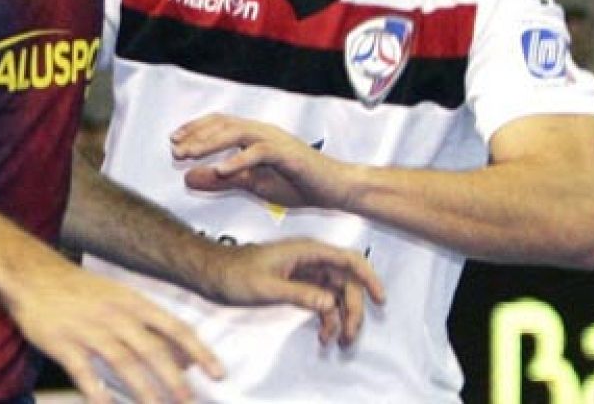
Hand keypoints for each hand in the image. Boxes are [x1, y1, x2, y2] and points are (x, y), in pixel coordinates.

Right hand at [5, 258, 222, 403]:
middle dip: (173, 379)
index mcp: (133, 302)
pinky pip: (84, 372)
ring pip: (123, 362)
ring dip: (143, 390)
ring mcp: (88, 329)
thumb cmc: (82, 290)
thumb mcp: (121, 298)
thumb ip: (152, 327)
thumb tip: (187, 357)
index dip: (199, 351)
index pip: (175, 327)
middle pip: (152, 350)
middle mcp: (115, 315)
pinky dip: (97, 391)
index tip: (218, 374)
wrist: (32, 273)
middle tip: (189, 402)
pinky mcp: (62, 342)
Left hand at [171, 114, 352, 210]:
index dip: (195, 129)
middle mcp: (262, 132)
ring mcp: (275, 141)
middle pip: (223, 124)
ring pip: (236, 132)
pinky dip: (238, 160)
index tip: (174, 140)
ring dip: (210, 143)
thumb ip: (223, 180)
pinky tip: (221, 170)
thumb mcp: (254, 184)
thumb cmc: (297, 183)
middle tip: (175, 149)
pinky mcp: (288, 154)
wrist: (335, 189)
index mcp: (254, 136)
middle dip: (196, 136)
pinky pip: (259, 153)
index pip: (219, 124)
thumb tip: (188, 177)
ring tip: (189, 154)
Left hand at [202, 239, 384, 347]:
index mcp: (305, 251)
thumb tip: (329, 303)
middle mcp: (309, 259)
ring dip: (341, 317)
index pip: (347, 259)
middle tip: (350, 334)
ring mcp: (305, 271)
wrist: (213, 273)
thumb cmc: (234, 273)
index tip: (380, 299)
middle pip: (346, 282)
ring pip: (336, 293)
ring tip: (338, 341)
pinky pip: (322, 300)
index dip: (368, 277)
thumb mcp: (266, 286)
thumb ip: (299, 293)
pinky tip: (324, 335)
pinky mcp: (299, 283)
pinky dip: (326, 318)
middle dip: (353, 309)